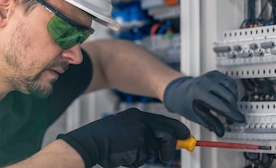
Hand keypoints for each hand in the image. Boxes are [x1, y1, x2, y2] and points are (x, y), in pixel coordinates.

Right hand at [57, 108, 189, 167]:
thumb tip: (165, 143)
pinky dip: (134, 161)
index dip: (177, 131)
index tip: (185, 137)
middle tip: (167, 156)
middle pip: (169, 134)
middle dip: (171, 147)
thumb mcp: (126, 130)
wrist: (90, 141)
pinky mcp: (139, 143)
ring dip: (143, 157)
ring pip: (153, 151)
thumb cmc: (104, 139)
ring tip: (126, 153)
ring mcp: (141, 132)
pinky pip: (143, 158)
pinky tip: (122, 155)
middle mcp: (142, 121)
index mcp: (138, 115)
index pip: (165, 122)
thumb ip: (144, 133)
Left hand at [163, 70, 245, 136]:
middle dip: (232, 111)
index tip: (240, 120)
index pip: (220, 104)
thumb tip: (221, 132)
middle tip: (230, 121)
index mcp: (198, 91)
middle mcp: (205, 81)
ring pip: (232, 90)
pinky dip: (232, 93)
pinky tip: (226, 100)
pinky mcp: (216, 74)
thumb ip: (209, 123)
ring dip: (233, 103)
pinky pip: (231, 84)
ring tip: (226, 110)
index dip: (232, 114)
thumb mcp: (195, 115)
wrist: (179, 91)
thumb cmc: (185, 102)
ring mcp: (211, 76)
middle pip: (229, 97)